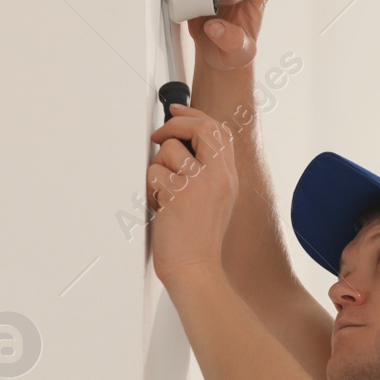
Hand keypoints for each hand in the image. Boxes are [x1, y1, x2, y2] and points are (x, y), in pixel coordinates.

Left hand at [147, 103, 238, 287]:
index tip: (175, 110)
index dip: (194, 115)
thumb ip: (206, 170)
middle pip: (200, 128)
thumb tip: (180, 141)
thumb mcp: (214, 199)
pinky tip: (159, 207)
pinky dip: (150, 189)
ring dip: (157, 170)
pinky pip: (154, 173)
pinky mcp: (179, 194)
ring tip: (164, 194)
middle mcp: (219, 176)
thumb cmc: (197, 238)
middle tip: (158, 137)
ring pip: (168, 151)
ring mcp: (201, 184)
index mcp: (228, 176)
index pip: (218, 130)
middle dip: (173, 126)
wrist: (195, 268)